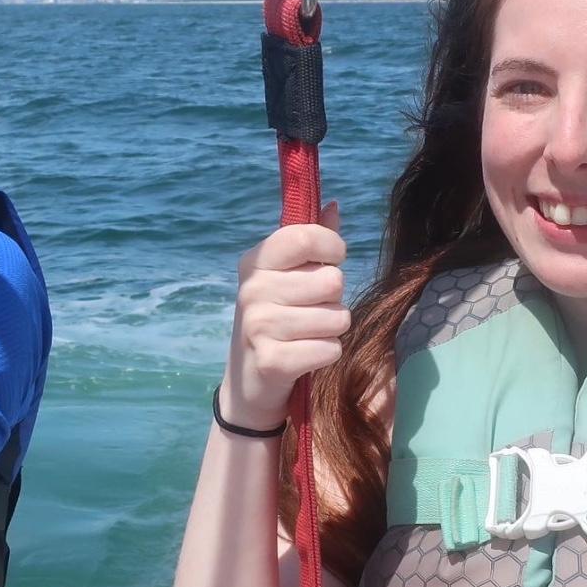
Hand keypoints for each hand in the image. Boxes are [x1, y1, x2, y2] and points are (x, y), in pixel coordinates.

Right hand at [220, 201, 348, 431]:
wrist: (248, 381)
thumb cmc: (278, 318)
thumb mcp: (288, 277)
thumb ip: (312, 242)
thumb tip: (333, 205)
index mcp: (256, 261)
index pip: (306, 235)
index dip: (333, 248)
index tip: (330, 261)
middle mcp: (252, 289)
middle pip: (332, 280)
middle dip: (334, 299)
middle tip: (311, 310)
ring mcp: (258, 325)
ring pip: (337, 317)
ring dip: (332, 329)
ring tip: (308, 334)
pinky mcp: (272, 361)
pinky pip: (330, 349)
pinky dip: (327, 355)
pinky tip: (305, 356)